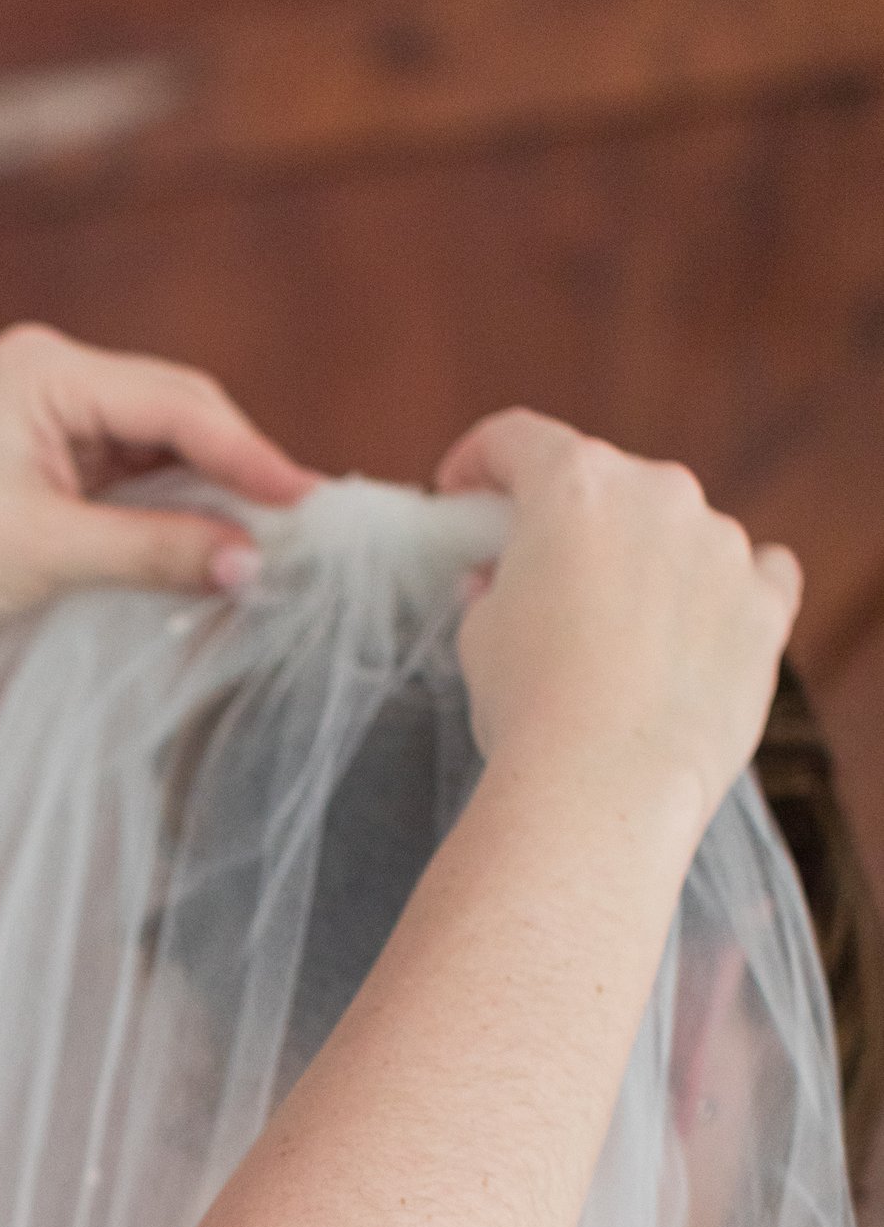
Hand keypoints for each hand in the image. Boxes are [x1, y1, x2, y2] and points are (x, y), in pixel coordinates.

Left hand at [0, 324, 315, 653]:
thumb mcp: (46, 556)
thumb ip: (155, 553)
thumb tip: (251, 562)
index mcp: (47, 369)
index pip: (179, 403)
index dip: (249, 456)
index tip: (307, 503)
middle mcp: (45, 375)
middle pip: (172, 416)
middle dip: (230, 473)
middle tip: (294, 531)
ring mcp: (35, 416)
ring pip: (147, 450)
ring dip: (195, 499)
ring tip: (252, 549)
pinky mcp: (27, 460)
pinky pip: (114, 478)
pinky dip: (153, 514)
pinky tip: (189, 550)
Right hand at [437, 408, 800, 823]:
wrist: (604, 786)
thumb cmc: (528, 709)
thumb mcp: (480, 638)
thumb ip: (494, 589)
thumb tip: (501, 583)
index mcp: (574, 486)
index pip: (518, 440)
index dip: (479, 461)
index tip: (462, 490)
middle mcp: (658, 493)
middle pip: (606, 485)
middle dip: (569, 526)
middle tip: (538, 580)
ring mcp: (722, 544)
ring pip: (681, 530)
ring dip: (648, 561)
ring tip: (619, 632)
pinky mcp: (765, 603)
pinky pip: (757, 573)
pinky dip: (730, 589)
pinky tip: (706, 622)